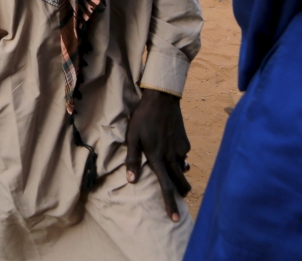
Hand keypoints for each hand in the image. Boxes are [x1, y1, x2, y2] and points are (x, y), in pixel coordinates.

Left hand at [125, 89, 190, 221]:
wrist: (162, 100)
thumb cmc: (142, 118)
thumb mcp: (132, 137)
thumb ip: (132, 159)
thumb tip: (131, 180)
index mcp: (157, 158)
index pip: (166, 186)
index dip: (169, 203)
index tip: (173, 218)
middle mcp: (172, 157)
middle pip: (180, 183)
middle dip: (180, 194)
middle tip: (178, 200)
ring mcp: (181, 150)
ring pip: (182, 170)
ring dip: (179, 177)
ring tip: (174, 178)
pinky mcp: (186, 143)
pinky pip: (183, 157)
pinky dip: (179, 160)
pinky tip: (171, 153)